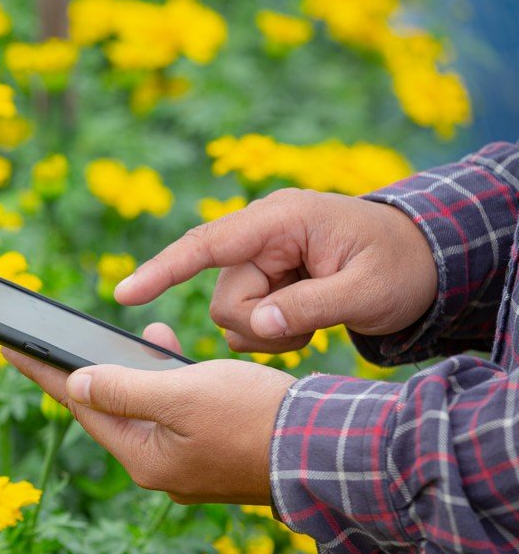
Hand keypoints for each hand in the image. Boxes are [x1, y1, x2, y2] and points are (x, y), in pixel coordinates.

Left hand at [2, 324, 294, 504]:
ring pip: (146, 411)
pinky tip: (181, 362)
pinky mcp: (213, 457)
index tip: (11, 348)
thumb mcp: (180, 394)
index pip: (79, 406)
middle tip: (69, 338)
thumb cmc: (254, 418)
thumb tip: (74, 383)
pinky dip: (171, 386)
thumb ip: (122, 387)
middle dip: (95, 370)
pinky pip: (175, 417)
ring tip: (148, 338)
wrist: (328, 451)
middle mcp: (160, 469)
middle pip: (110, 410)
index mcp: (144, 459)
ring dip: (140, 372)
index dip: (45, 373)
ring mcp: (187, 466)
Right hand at [114, 189, 437, 353]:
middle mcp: (263, 233)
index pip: (208, 244)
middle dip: (260, 325)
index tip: (124, 294)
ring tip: (314, 326)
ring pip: (232, 314)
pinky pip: (245, 319)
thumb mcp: (369, 291)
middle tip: (307, 332)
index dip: (163, 269)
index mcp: (282, 219)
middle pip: (225, 296)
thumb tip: (257, 326)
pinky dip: (272, 333)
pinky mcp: (265, 278)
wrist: (428, 261)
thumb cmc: (404, 267)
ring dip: (268, 334)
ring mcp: (263, 257)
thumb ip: (311, 308)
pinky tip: (306, 325)